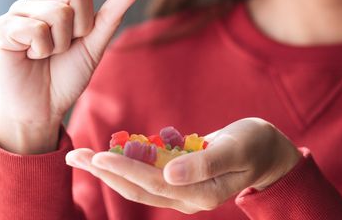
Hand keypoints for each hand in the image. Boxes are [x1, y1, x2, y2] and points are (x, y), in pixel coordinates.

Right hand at [0, 0, 137, 153]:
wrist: (42, 107)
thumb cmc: (67, 76)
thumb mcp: (95, 46)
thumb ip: (110, 17)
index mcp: (65, 2)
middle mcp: (43, 0)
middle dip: (82, 26)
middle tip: (68, 46)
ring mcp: (22, 11)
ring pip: (58, 12)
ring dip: (61, 43)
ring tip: (47, 55)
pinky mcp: (5, 26)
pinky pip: (36, 29)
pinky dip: (41, 50)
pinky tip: (31, 57)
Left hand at [66, 118, 300, 213]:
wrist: (266, 151)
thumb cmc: (255, 144)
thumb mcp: (236, 149)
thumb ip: (205, 163)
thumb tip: (169, 174)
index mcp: (200, 194)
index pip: (153, 183)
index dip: (125, 170)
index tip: (99, 156)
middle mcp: (186, 197)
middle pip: (137, 188)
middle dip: (104, 173)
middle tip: (74, 155)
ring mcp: (181, 190)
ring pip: (137, 184)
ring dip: (108, 170)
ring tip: (81, 156)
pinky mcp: (178, 180)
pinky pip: (146, 175)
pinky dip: (126, 165)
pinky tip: (108, 154)